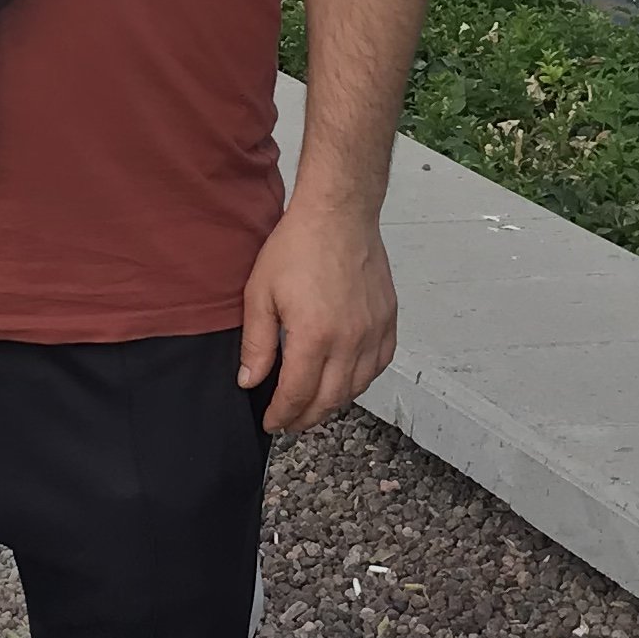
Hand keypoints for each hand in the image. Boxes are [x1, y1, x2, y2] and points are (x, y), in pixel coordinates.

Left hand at [238, 195, 399, 434]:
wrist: (338, 214)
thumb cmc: (298, 246)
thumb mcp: (260, 294)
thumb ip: (257, 344)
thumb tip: (250, 381)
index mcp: (315, 336)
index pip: (298, 394)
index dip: (283, 415)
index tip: (272, 422)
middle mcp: (349, 340)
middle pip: (330, 399)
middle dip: (306, 417)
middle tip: (290, 421)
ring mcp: (373, 331)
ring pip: (357, 387)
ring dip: (334, 402)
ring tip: (314, 404)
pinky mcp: (388, 320)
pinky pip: (379, 364)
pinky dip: (362, 380)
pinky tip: (346, 379)